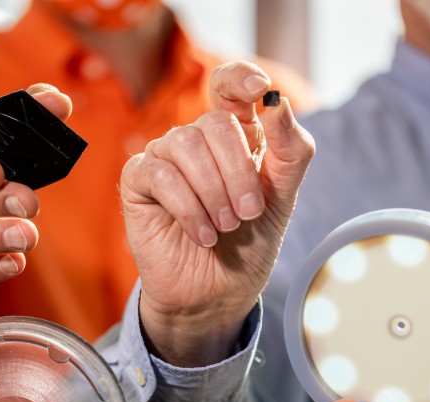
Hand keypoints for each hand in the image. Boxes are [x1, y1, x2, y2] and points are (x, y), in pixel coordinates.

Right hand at [119, 61, 314, 365]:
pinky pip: (159, 174)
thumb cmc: (248, 246)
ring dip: (212, 192)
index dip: (241, 78)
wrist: (216, 294)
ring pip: (184, 145)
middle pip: (214, 122)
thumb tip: (277, 102)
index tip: (260, 89)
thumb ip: (291, 150)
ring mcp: (165, 158)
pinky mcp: (138, 182)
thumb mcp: (282, 198)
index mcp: (235, 136)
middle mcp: (198, 141)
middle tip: (248, 214)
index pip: (229, 86)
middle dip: (237, 171)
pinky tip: (202, 234)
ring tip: (225, 227)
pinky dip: (187, 207)